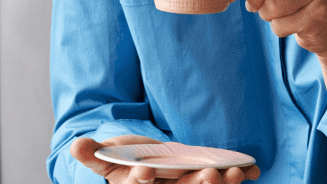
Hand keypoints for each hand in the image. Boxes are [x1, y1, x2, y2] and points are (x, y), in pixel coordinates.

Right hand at [71, 135, 260, 183]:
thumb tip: (75, 145)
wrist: (142, 162)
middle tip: (208, 176)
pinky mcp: (200, 181)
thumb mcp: (106, 156)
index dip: (142, 181)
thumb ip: (93, 154)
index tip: (147, 172)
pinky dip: (236, 177)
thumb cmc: (123, 160)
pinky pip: (221, 183)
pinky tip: (251, 170)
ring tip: (234, 173)